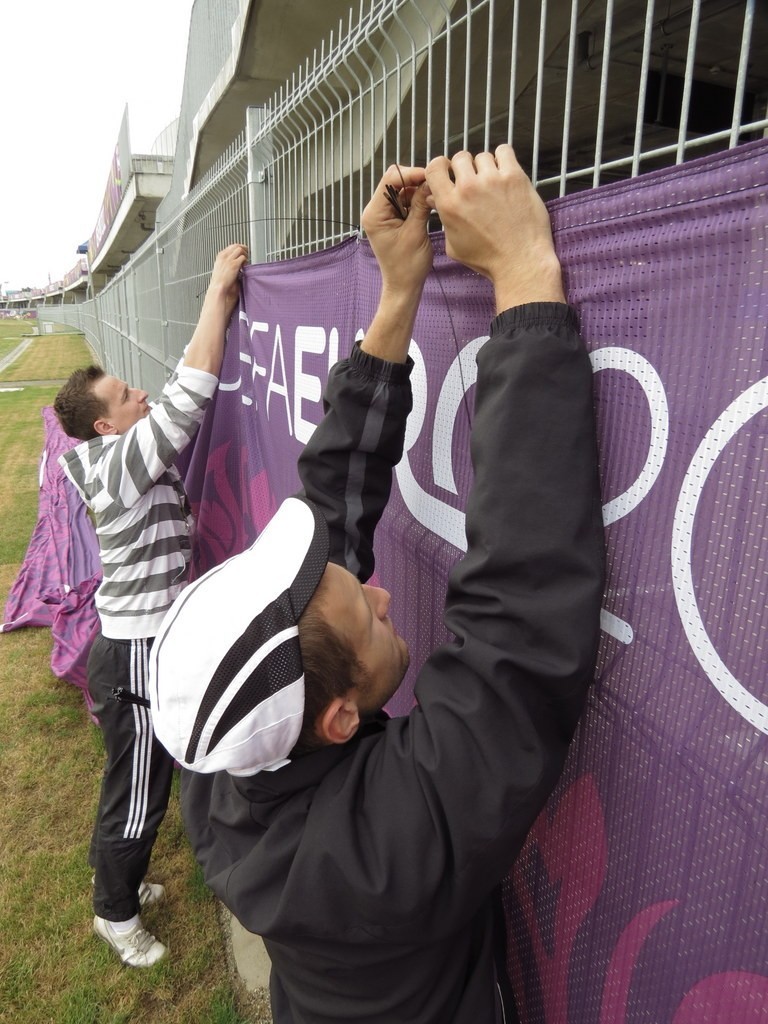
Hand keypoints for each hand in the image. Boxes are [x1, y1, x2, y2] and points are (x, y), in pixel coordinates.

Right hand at [207, 243, 248, 317]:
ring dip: (245, 254)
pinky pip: (243, 257)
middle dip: (243, 249)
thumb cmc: (219, 282)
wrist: (218, 288)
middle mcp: (224, 256)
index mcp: (220, 257)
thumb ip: (227, 264)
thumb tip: (235, 262)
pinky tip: (245, 266)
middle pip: (236, 246)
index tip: (242, 253)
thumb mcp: (221, 269)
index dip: (238, 249)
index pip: (230, 247)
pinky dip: (246, 260)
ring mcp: (229, 260)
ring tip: (246, 261)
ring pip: (240, 249)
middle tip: (247, 254)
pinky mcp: (234, 265)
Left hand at [361, 166, 431, 293]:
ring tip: (434, 195)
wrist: (404, 286)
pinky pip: (405, 202)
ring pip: (402, 191)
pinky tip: (429, 204)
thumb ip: (421, 205)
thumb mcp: (416, 232)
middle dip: (415, 181)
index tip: (431, 175)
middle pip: (395, 182)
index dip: (411, 174)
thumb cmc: (407, 266)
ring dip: (418, 191)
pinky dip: (417, 200)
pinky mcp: (393, 219)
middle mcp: (375, 211)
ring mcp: (384, 215)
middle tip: (435, 184)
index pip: (390, 180)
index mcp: (374, 213)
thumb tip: (431, 181)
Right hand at [425, 146, 564, 310]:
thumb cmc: (488, 258)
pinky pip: (504, 151)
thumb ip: (443, 218)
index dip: (441, 166)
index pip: (434, 167)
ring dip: (486, 166)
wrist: (520, 262)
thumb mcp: (454, 245)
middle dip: (465, 168)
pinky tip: (506, 172)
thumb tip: (434, 199)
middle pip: (460, 158)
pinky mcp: (514, 177)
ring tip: (494, 182)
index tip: (449, 171)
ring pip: (482, 156)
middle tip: (475, 181)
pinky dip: (504, 158)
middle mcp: (468, 189)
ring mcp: (492, 180)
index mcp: (449, 205)